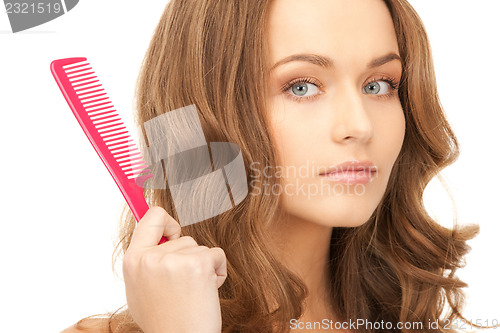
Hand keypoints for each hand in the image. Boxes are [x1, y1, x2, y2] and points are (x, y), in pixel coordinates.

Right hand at [123, 206, 226, 332]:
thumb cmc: (164, 320)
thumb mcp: (140, 289)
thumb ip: (146, 261)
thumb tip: (160, 235)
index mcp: (132, 261)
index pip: (151, 218)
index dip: (166, 222)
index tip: (174, 233)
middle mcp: (150, 258)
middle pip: (182, 238)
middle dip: (188, 258)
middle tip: (182, 287)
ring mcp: (175, 260)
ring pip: (199, 247)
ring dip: (202, 266)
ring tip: (192, 293)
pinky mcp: (198, 264)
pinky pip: (216, 254)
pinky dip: (217, 271)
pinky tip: (206, 292)